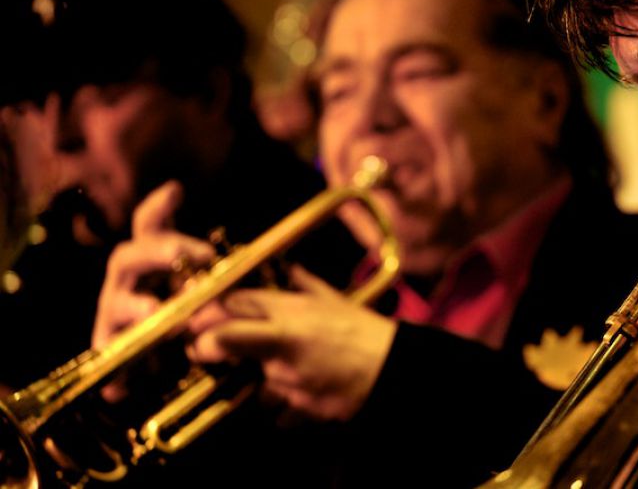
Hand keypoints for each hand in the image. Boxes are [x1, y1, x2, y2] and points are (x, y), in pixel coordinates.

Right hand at [93, 181, 214, 399]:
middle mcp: (130, 280)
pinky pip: (110, 356)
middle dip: (157, 252)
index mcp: (153, 259)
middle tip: (186, 255)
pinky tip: (120, 387)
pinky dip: (116, 370)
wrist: (176, 364)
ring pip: (116, 302)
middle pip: (129, 256)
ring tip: (157, 311)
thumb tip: (234, 255)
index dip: (159, 207)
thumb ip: (224, 268)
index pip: (149, 225)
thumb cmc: (197, 311)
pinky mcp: (115, 346)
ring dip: (136, 305)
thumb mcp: (216, 287)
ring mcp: (118, 312)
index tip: (177, 190)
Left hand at [189, 266, 396, 422]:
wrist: (393, 369)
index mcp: (290, 310)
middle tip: (203, 349)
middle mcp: (281, 341)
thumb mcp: (334, 300)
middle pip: (222, 338)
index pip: (234, 304)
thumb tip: (291, 270)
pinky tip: (302, 395)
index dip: (211, 311)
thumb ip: (305, 285)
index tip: (201, 319)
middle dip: (205, 345)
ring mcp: (285, 377)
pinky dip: (285, 407)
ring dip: (261, 382)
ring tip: (286, 376)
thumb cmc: (366, 333)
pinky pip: (277, 411)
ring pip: (249, 380)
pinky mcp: (295, 408)